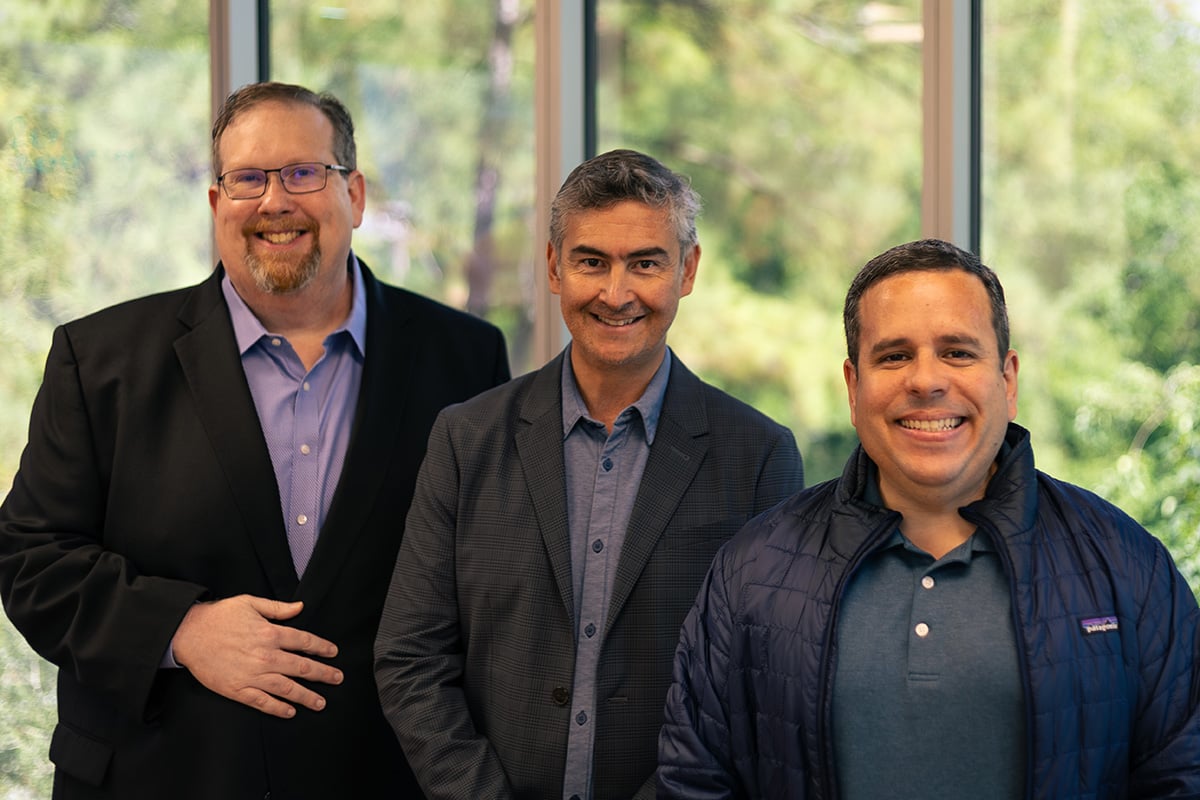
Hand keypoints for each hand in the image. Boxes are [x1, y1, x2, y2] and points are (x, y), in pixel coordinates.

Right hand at [172, 594, 342, 718]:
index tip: (333, 653)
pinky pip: (262, 702)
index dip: (321, 647)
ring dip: (306, 696)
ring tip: (321, 702)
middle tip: (338, 678)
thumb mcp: (250, 603)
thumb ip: (277, 608)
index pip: (304, 641)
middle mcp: (265, 655)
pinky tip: (290, 711)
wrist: (188, 634)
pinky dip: (278, 708)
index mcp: (270, 633)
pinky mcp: (237, 689)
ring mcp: (252, 675)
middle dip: (323, 674)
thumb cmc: (219, 616)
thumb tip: (300, 607)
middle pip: (301, 667)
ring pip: (286, 688)